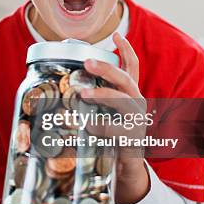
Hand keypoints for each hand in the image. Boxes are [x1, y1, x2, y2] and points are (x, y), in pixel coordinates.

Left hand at [81, 31, 150, 203]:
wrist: (126, 168)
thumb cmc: (111, 135)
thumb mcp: (106, 113)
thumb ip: (94, 98)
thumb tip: (66, 84)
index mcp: (130, 93)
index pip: (132, 66)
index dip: (126, 49)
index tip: (117, 34)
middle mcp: (137, 103)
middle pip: (126, 79)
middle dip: (107, 69)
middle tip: (87, 63)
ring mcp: (137, 121)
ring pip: (124, 101)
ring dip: (103, 95)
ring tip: (82, 94)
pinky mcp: (133, 140)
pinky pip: (118, 130)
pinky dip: (102, 126)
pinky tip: (89, 126)